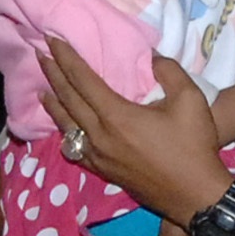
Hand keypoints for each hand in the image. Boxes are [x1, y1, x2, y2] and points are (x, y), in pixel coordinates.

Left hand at [39, 43, 230, 225]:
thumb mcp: (190, 99)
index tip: (52, 40)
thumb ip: (168, 70)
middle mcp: (100, 136)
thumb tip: (150, 56)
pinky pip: (75, 149)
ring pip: (67, 126)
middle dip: (53, 74)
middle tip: (39, 54)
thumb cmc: (194, 145)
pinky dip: (64, 133)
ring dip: (53, 104)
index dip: (66, 58)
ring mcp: (99, 156)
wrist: (195, 195)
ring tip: (42, 89)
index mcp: (117, 115)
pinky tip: (63, 128)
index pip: (82, 80)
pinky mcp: (103, 171)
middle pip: (68, 99)